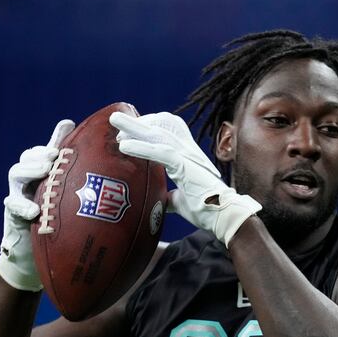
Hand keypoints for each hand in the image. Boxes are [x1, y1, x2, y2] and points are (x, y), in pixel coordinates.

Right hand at [0, 119, 74, 290]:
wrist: (38, 255)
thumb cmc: (60, 222)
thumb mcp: (73, 199)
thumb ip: (82, 180)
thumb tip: (108, 160)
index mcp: (46, 173)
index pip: (46, 149)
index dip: (55, 138)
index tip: (69, 127)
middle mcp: (30, 180)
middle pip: (28, 156)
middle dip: (40, 153)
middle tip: (53, 156)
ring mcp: (19, 194)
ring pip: (16, 173)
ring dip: (29, 170)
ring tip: (43, 172)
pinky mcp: (12, 213)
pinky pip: (11, 205)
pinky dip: (21, 205)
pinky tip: (34, 210)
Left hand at [109, 111, 260, 246]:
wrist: (223, 217)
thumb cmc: (205, 210)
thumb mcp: (181, 200)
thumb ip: (170, 196)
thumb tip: (161, 202)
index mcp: (187, 155)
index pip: (166, 129)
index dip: (148, 126)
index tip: (128, 131)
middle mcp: (187, 151)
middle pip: (160, 125)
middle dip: (138, 121)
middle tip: (116, 119)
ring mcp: (187, 156)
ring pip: (157, 134)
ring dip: (134, 127)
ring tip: (115, 121)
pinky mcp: (185, 166)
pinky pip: (159, 152)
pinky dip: (141, 147)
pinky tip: (124, 146)